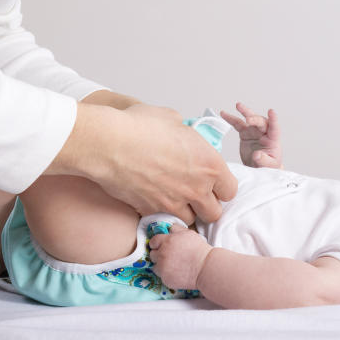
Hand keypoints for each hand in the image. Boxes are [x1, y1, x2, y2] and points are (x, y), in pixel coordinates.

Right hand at [45, 103, 237, 223]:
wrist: (108, 144)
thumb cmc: (139, 126)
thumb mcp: (172, 119)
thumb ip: (184, 133)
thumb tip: (180, 134)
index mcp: (209, 164)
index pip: (230, 189)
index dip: (221, 186)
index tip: (211, 182)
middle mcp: (196, 188)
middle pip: (214, 212)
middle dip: (206, 205)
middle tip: (194, 194)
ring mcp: (174, 203)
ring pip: (190, 220)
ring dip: (185, 212)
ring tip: (173, 199)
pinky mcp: (151, 211)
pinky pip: (164, 219)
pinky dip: (162, 214)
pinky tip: (153, 199)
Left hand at [148, 225, 211, 289]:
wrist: (205, 267)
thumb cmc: (198, 249)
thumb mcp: (188, 233)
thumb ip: (176, 229)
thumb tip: (169, 228)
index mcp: (166, 241)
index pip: (153, 241)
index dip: (156, 243)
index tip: (159, 246)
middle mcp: (162, 254)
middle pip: (152, 254)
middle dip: (158, 254)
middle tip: (168, 256)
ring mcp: (163, 268)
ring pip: (155, 266)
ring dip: (161, 265)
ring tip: (172, 265)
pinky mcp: (165, 279)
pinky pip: (161, 276)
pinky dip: (167, 274)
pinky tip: (176, 272)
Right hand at [220, 103, 282, 168]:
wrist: (258, 168)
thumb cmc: (267, 166)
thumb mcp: (268, 166)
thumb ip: (263, 160)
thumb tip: (257, 155)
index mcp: (273, 140)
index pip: (274, 128)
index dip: (273, 119)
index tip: (271, 112)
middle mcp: (264, 133)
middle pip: (261, 122)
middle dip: (254, 119)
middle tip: (248, 120)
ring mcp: (254, 131)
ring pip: (249, 119)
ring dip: (244, 112)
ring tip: (238, 105)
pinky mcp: (245, 133)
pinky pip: (237, 124)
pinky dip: (231, 119)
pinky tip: (224, 114)